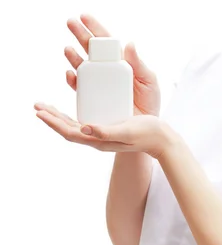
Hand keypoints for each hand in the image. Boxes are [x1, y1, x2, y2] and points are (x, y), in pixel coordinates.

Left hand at [33, 102, 178, 157]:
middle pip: (67, 128)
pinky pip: (84, 120)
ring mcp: (101, 133)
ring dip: (59, 115)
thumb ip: (106, 131)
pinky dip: (73, 113)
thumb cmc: (147, 134)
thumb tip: (84, 127)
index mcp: (99, 139)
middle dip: (51, 117)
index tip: (40, 112)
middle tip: (37, 105)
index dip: (53, 122)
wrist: (161, 139)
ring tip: (47, 106)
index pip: (69, 132)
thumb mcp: (127, 130)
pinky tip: (72, 104)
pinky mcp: (107, 127)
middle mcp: (96, 138)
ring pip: (74, 125)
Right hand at [63, 13, 160, 116]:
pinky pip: (80, 88)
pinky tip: (71, 74)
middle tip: (70, 22)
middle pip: (91, 49)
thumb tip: (129, 43)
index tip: (84, 16)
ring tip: (68, 49)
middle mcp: (107, 71)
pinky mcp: (93, 99)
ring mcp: (99, 84)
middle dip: (80, 35)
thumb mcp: (149, 81)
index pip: (107, 42)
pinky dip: (73, 80)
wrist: (145, 128)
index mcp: (121, 62)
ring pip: (83, 67)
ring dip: (74, 57)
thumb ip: (139, 64)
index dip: (96, 28)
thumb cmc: (149, 102)